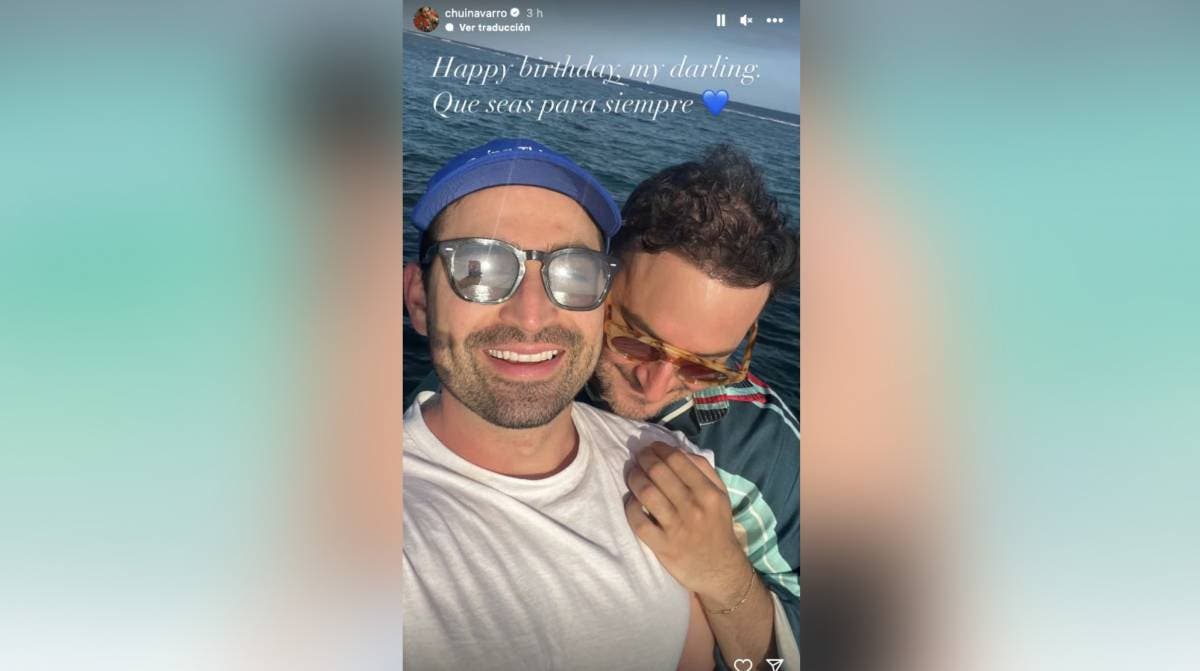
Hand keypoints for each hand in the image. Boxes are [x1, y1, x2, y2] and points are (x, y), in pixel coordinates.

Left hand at [624, 441, 751, 606]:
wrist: (719, 569)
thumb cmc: (716, 526)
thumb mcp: (720, 495)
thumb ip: (703, 470)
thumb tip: (678, 450)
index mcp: (708, 493)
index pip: (677, 460)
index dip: (659, 449)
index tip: (651, 447)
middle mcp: (693, 507)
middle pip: (659, 472)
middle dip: (644, 459)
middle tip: (639, 457)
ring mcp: (676, 528)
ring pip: (647, 493)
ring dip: (634, 478)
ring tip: (632, 474)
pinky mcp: (662, 546)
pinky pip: (638, 521)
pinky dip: (631, 507)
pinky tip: (632, 501)